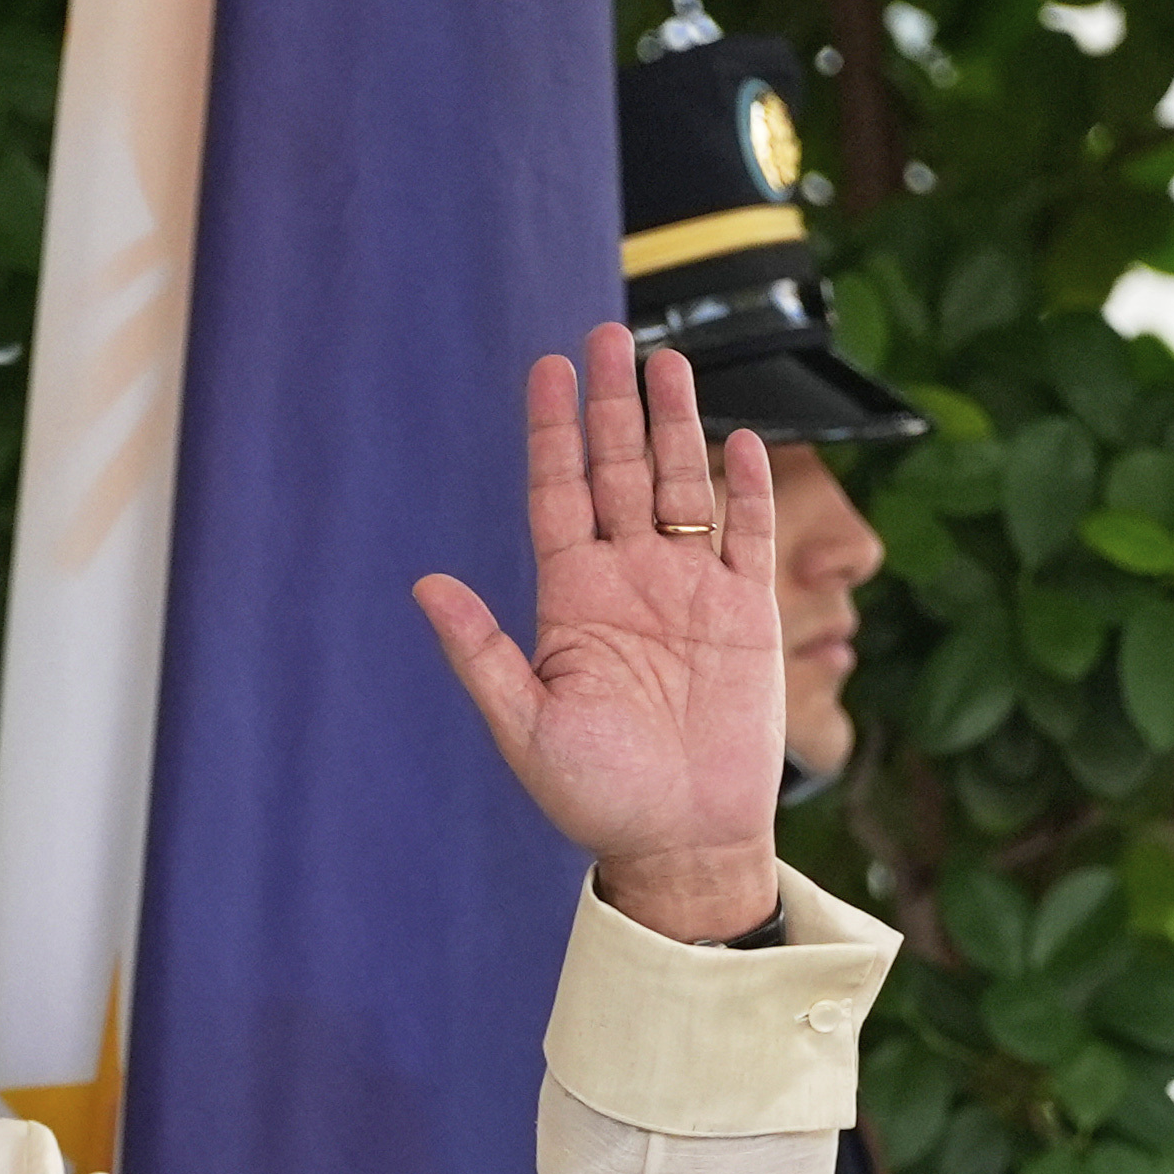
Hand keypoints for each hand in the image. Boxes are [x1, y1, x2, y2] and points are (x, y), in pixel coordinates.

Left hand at [414, 325, 786, 941]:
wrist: (680, 839)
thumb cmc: (595, 796)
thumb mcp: (524, 724)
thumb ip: (480, 651)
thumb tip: (426, 584)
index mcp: (570, 602)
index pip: (558, 496)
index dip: (553, 433)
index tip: (546, 370)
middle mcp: (628, 583)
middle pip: (618, 472)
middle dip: (612, 404)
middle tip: (605, 334)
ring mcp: (689, 590)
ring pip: (680, 485)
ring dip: (675, 424)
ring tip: (667, 360)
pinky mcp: (747, 612)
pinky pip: (746, 534)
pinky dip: (744, 485)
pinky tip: (739, 436)